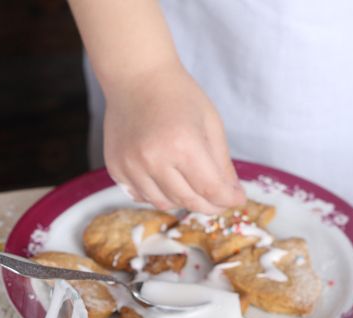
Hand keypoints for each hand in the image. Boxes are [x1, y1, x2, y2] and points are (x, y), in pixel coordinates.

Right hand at [103, 65, 245, 213]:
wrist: (136, 76)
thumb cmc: (177, 95)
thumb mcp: (210, 123)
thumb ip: (222, 163)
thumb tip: (231, 195)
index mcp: (183, 145)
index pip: (211, 189)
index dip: (228, 199)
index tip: (237, 199)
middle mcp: (154, 159)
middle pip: (188, 201)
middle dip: (210, 205)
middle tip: (219, 201)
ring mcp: (131, 166)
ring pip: (164, 203)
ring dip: (183, 200)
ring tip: (192, 185)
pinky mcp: (116, 168)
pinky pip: (141, 196)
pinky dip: (157, 194)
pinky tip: (166, 179)